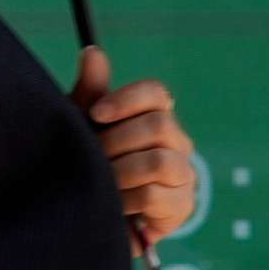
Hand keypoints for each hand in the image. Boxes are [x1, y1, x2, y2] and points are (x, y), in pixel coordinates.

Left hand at [68, 45, 196, 247]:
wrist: (89, 218)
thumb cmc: (90, 165)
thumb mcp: (84, 128)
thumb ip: (91, 92)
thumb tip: (92, 52)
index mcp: (156, 116)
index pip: (157, 93)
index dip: (126, 100)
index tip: (95, 114)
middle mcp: (177, 141)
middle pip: (159, 125)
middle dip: (117, 142)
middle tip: (94, 158)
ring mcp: (184, 174)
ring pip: (159, 162)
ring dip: (121, 173)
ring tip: (102, 182)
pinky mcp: (182, 206)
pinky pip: (156, 195)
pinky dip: (127, 200)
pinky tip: (115, 206)